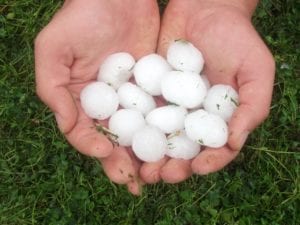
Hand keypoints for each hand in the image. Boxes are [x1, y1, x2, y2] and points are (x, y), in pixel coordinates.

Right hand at [35, 0, 158, 193]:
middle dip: (122, 163)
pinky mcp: (154, 90)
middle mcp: (107, 105)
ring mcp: (132, 100)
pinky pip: (159, 114)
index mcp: (81, 101)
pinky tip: (173, 146)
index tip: (107, 152)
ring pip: (138, 134)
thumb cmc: (81, 17)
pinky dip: (165, 132)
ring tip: (156, 173)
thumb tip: (67, 126)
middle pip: (113, 141)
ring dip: (146, 156)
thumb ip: (51, 88)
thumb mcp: (53, 48)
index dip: (93, 146)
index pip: (84, 133)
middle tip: (134, 181)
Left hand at [140, 0, 274, 182]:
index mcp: (220, 118)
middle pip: (183, 150)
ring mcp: (171, 106)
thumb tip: (234, 143)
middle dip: (173, 167)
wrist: (204, 7)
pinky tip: (126, 141)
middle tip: (161, 175)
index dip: (208, 162)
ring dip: (150, 157)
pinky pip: (142, 115)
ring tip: (141, 169)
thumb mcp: (256, 69)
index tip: (197, 168)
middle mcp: (194, 117)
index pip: (215, 149)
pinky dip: (134, 130)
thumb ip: (252, 106)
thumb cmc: (236, 37)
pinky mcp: (151, 93)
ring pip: (159, 139)